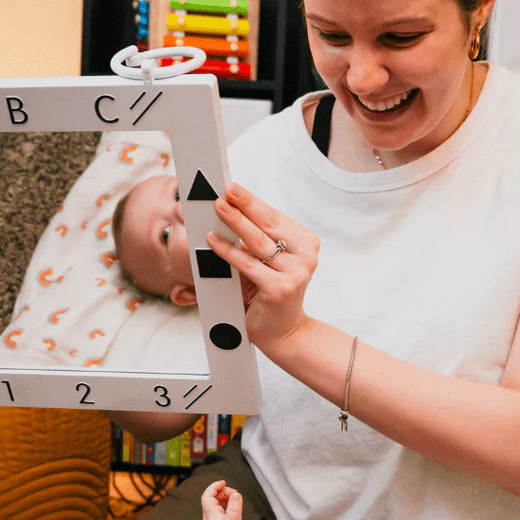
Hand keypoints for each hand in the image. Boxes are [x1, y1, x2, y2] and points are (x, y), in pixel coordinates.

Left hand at [200, 480, 242, 519]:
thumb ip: (235, 506)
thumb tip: (236, 493)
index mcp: (211, 514)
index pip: (208, 495)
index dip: (215, 486)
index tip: (224, 482)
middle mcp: (209, 517)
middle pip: (211, 498)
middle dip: (222, 492)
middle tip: (234, 494)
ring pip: (215, 505)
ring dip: (224, 499)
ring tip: (235, 500)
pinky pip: (218, 512)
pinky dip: (225, 507)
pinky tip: (232, 510)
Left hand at [206, 183, 319, 353]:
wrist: (284, 332)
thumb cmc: (271, 295)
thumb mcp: (267, 262)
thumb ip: (255, 240)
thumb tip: (228, 212)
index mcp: (306, 244)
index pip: (275, 217)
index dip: (252, 201)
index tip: (233, 187)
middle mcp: (306, 256)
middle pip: (269, 224)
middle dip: (245, 204)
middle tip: (226, 190)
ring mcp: (296, 273)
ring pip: (258, 242)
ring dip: (236, 222)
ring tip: (219, 206)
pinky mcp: (280, 288)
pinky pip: (248, 265)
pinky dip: (228, 250)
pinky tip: (212, 240)